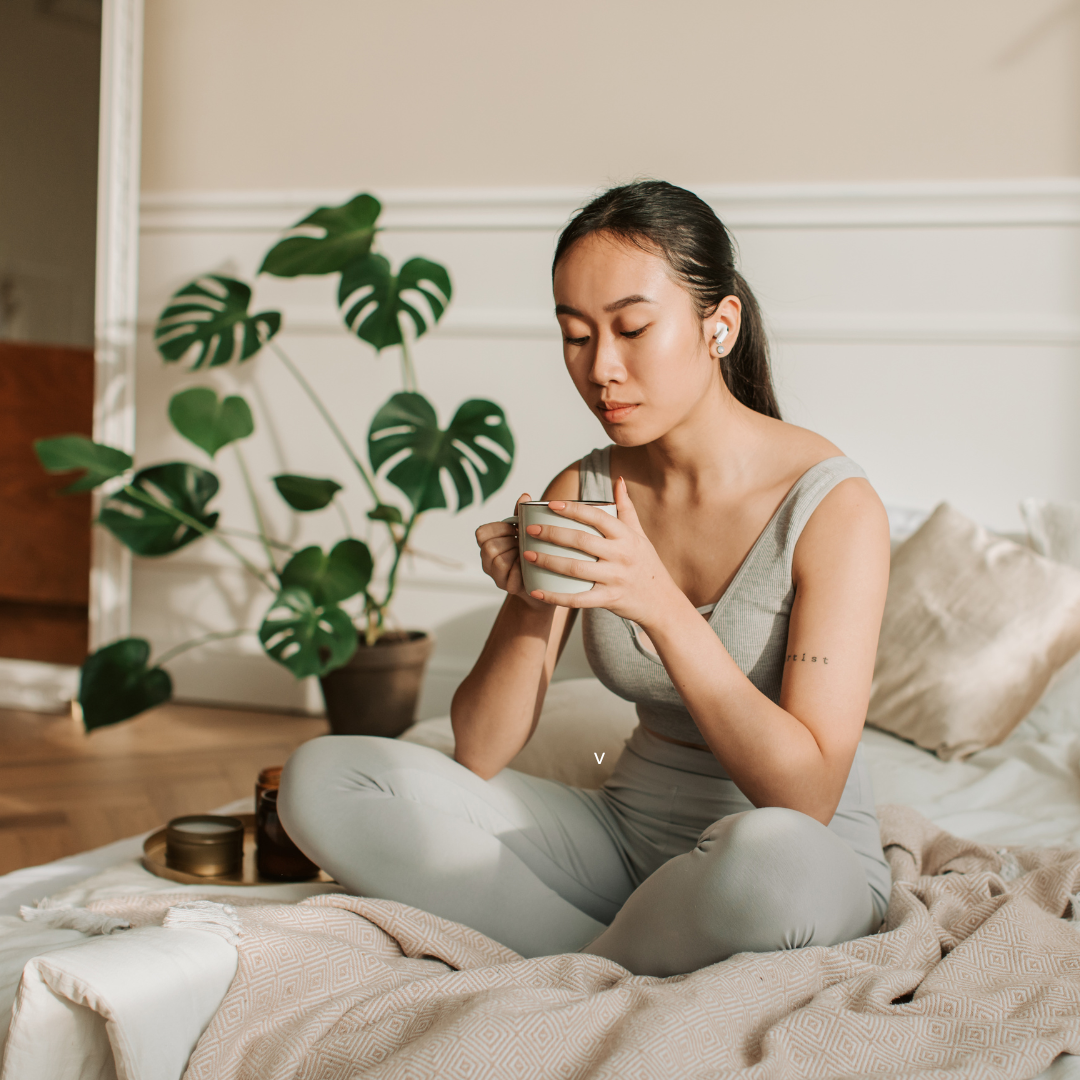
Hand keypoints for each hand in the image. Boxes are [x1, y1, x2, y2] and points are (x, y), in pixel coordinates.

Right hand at [474, 492, 548, 610]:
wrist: (548, 583)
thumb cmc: (534, 553)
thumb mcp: (528, 533)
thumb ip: (522, 516)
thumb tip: (525, 496)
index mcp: (490, 545)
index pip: (481, 533)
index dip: (499, 529)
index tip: (515, 529)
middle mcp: (488, 562)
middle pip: (489, 547)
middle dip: (510, 542)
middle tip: (524, 543)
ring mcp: (497, 577)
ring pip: (498, 561)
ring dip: (516, 555)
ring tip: (528, 554)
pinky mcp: (508, 588)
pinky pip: (510, 577)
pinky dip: (522, 570)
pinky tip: (531, 567)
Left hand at [522, 476, 681, 625]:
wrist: (662, 602)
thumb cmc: (647, 564)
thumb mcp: (640, 535)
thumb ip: (626, 508)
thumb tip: (619, 480)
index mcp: (626, 537)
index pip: (597, 517)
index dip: (573, 509)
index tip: (551, 504)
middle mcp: (621, 555)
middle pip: (582, 541)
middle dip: (553, 533)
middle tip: (530, 529)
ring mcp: (615, 579)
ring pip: (576, 568)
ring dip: (548, 561)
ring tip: (527, 555)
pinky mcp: (608, 599)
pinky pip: (578, 599)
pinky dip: (555, 597)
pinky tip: (536, 591)